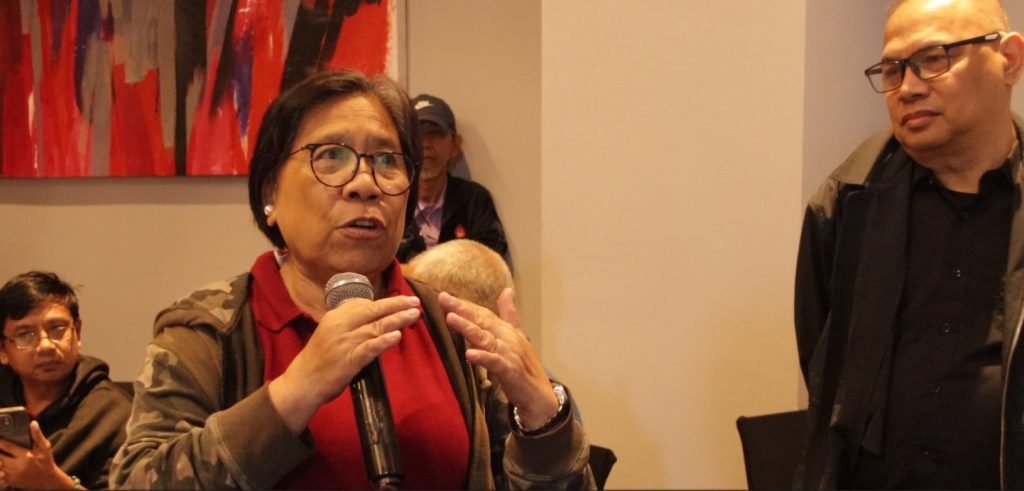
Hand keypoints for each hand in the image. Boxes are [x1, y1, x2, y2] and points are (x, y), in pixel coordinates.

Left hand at [0, 421, 75, 488]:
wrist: (48, 479)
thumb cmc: (46, 461)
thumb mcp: (45, 448)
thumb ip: (38, 435)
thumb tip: (33, 423)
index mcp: (25, 456)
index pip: (8, 447)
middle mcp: (18, 466)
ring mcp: (13, 475)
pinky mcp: (11, 481)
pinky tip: (0, 465)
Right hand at [269, 295, 421, 433]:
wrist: (303, 382)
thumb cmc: (319, 359)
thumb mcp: (331, 333)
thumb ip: (350, 325)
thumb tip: (376, 319)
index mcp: (335, 317)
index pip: (364, 304)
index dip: (385, 302)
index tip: (402, 301)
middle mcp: (340, 326)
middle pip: (373, 311)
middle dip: (397, 305)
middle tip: (415, 302)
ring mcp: (345, 343)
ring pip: (376, 327)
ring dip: (398, 320)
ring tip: (414, 315)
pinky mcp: (349, 360)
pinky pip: (370, 348)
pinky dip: (384, 341)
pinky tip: (397, 336)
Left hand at [439, 288, 559, 427]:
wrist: (540, 395)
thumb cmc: (525, 366)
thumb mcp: (515, 338)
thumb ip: (508, 315)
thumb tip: (507, 291)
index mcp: (506, 330)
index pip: (483, 313)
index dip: (465, 305)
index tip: (444, 296)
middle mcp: (508, 338)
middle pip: (482, 321)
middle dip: (462, 310)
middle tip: (443, 299)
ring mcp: (510, 354)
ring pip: (486, 338)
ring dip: (468, 328)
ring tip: (451, 319)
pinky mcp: (511, 371)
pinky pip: (495, 363)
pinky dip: (483, 357)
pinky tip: (469, 354)